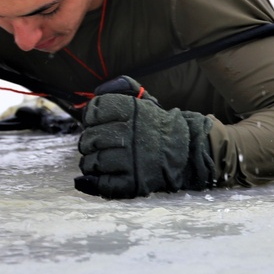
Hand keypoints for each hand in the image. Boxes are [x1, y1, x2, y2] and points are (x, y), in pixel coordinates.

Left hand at [75, 76, 214, 198]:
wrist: (184, 150)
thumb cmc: (157, 126)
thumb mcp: (144, 101)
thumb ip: (122, 90)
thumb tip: (98, 89)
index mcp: (130, 111)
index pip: (95, 111)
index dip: (91, 117)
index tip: (95, 122)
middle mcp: (129, 134)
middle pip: (89, 138)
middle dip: (89, 142)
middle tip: (96, 144)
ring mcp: (130, 160)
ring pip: (92, 162)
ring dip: (90, 162)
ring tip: (98, 161)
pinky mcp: (132, 181)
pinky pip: (102, 183)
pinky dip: (92, 182)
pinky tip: (92, 179)